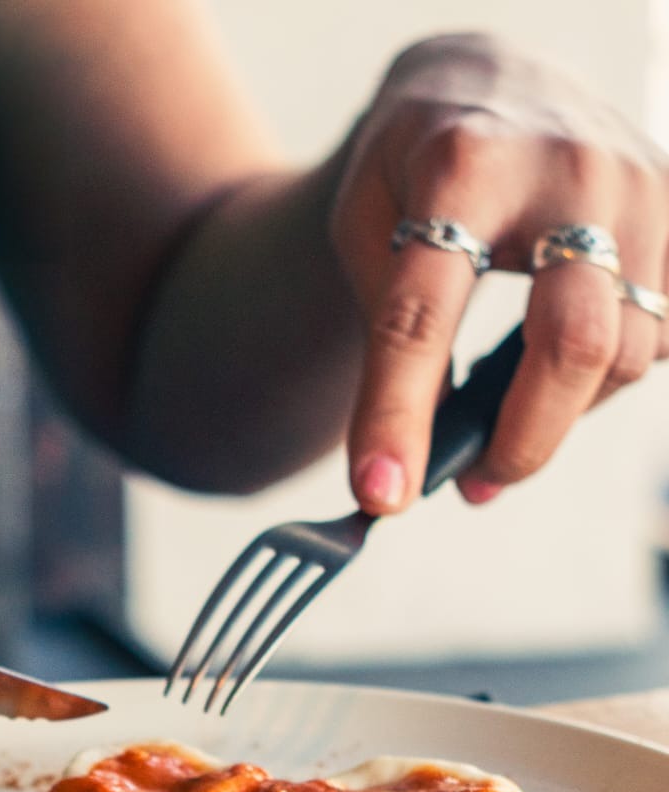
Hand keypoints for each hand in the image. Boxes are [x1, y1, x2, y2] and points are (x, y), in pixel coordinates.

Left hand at [330, 32, 668, 513]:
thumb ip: (386, 342)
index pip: (424, 317)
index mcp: (461, 169)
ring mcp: (640, 187)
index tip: (381, 494)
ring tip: (501, 420)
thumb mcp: (365, 229)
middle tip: (471, 481)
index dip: (398, 416)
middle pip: (574, 344)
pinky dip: (604, 380)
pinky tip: (554, 372)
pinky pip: (662, 336)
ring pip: (626, 355)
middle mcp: (568, 170)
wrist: (489, 85)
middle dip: (522, 441)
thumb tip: (403, 475)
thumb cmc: (414, 173)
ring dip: (559, 416)